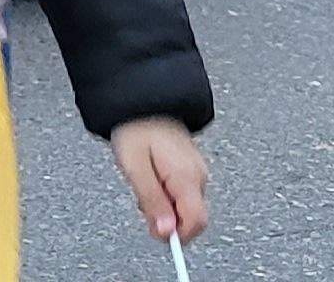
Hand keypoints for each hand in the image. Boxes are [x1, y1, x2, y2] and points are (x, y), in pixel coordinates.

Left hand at [109, 117, 209, 242]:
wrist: (143, 100)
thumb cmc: (136, 129)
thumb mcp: (135, 168)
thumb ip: (152, 202)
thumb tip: (166, 233)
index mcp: (187, 177)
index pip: (196, 223)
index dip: (176, 234)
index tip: (154, 228)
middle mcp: (198, 176)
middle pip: (191, 218)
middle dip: (167, 219)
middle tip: (142, 198)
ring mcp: (196, 171)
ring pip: (185, 207)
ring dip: (164, 205)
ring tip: (144, 182)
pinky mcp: (190, 168)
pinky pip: (182, 193)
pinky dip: (166, 193)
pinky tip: (152, 177)